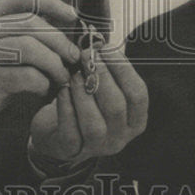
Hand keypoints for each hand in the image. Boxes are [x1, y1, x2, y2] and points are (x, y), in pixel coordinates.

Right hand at [0, 0, 81, 157]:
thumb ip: (19, 40)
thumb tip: (61, 33)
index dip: (51, 2)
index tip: (72, 15)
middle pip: (30, 23)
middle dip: (60, 40)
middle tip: (73, 57)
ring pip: (29, 48)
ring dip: (54, 64)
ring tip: (61, 77)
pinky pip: (24, 77)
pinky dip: (42, 84)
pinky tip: (43, 91)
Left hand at [29, 44, 147, 162]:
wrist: (57, 131)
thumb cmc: (84, 103)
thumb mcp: (101, 88)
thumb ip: (106, 69)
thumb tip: (99, 43)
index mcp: (134, 120)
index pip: (138, 94)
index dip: (123, 69)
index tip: (106, 48)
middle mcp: (119, 137)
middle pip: (116, 107)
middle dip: (102, 77)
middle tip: (86, 56)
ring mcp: (96, 147)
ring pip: (94, 123)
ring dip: (83, 94)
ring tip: (74, 75)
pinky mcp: (72, 150)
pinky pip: (70, 132)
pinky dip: (66, 109)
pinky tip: (62, 91)